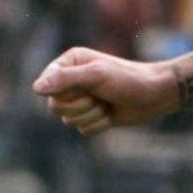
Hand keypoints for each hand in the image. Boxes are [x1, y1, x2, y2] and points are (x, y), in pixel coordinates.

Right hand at [31, 46, 175, 133]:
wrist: (156, 95)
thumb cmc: (129, 79)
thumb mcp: (97, 75)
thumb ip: (65, 79)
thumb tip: (35, 88)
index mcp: (69, 63)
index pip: (46, 85)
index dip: (65, 93)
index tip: (86, 89)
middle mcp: (71, 80)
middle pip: (55, 106)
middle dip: (80, 106)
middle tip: (100, 96)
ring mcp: (81, 99)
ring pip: (67, 120)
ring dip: (91, 115)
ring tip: (107, 103)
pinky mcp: (90, 115)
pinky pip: (81, 129)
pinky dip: (98, 124)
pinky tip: (112, 114)